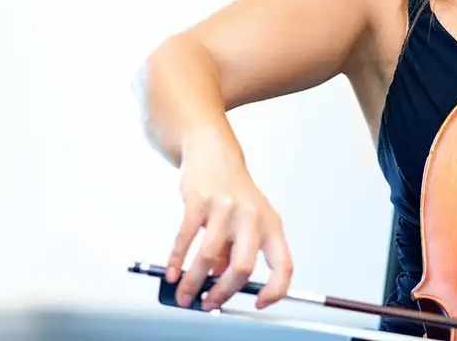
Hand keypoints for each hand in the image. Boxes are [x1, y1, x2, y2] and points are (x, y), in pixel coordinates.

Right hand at [166, 149, 292, 311]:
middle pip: (243, 268)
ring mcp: (226, 208)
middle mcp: (252, 217)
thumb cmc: (234, 190)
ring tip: (185, 294)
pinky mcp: (200, 201)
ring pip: (210, 258)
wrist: (214, 153)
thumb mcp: (248, 220)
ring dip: (193, 282)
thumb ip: (236, 251)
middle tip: (209, 303)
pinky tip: (173, 272)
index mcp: (271, 225)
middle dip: (223, 293)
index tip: (260, 303)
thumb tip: (219, 283)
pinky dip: (177, 261)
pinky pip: (186, 239)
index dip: (275, 290)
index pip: (283, 265)